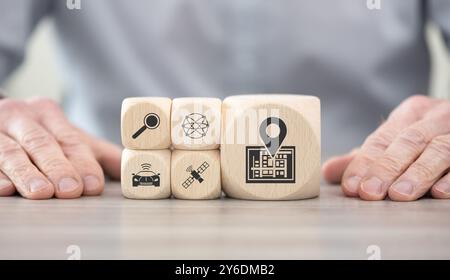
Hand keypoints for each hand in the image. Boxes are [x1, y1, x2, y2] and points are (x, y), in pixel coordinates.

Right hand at [0, 97, 120, 198]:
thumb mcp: (70, 138)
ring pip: (12, 152)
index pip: (70, 140)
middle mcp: (22, 117)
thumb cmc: (41, 134)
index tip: (92, 185)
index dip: (83, 164)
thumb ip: (100, 154)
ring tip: (41, 193)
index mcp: (49, 113)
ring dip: (27, 174)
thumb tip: (134, 171)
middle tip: (70, 191)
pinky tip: (4, 189)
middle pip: (42, 144)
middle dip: (57, 168)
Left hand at [322, 95, 449, 200]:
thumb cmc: (425, 137)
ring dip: (418, 174)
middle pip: (408, 141)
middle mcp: (435, 117)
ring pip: (439, 150)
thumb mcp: (395, 142)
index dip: (365, 163)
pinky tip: (439, 193)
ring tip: (399, 195)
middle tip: (370, 192)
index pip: (382, 138)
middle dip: (387, 168)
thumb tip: (327, 172)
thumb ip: (364, 158)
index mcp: (410, 113)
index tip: (351, 186)